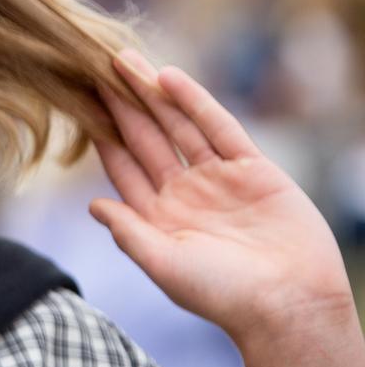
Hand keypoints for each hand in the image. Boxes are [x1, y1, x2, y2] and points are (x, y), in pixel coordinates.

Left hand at [89, 50, 363, 366]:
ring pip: (178, 126)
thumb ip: (128, 231)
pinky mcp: (253, 169)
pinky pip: (218, 127)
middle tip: (94, 65)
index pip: (123, 166)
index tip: (77, 104)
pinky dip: (194, 102)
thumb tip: (92, 206)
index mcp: (159, 215)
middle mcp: (185, 192)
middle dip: (122, 104)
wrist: (290, 305)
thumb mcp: (164, 264)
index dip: (101, 134)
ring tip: (124, 60)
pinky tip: (169, 78)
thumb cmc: (222, 296)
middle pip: (146, 138)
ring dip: (152, 94)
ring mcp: (218, 178)